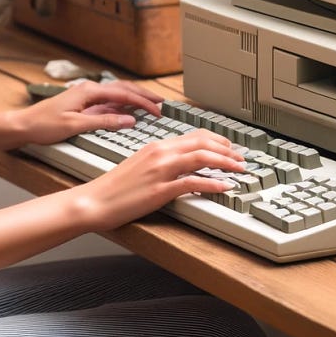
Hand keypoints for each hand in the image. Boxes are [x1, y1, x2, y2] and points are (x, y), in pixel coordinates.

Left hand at [14, 80, 163, 145]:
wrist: (23, 125)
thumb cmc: (44, 125)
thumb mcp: (76, 126)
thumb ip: (104, 121)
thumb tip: (128, 119)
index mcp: (89, 91)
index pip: (123, 94)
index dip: (143, 102)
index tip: (157, 110)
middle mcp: (88, 89)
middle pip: (123, 88)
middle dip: (143, 95)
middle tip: (161, 103)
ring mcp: (85, 95)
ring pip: (116, 93)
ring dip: (134, 97)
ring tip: (150, 104)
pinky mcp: (82, 103)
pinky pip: (108, 100)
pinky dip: (122, 104)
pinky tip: (128, 111)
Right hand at [75, 130, 246, 231]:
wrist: (94, 200)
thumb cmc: (114, 187)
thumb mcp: (139, 165)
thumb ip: (160, 160)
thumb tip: (180, 163)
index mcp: (156, 146)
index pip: (194, 136)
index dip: (216, 140)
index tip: (229, 148)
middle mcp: (160, 154)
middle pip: (202, 144)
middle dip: (227, 150)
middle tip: (241, 159)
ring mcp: (160, 171)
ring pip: (201, 158)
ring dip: (225, 163)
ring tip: (239, 169)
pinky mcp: (160, 190)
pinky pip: (192, 183)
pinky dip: (213, 184)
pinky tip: (224, 187)